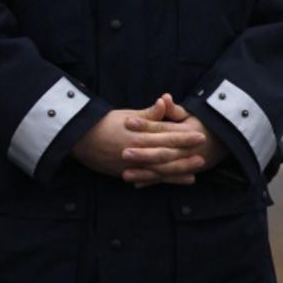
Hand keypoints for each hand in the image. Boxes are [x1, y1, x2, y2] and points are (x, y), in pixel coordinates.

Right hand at [71, 96, 206, 182]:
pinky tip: (175, 181)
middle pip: (166, 154)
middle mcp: (137, 150)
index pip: (166, 135)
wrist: (79, 138)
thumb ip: (149, 113)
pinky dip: (162, 180)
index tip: (200, 136)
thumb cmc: (105, 123)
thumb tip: (165, 101)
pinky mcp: (125, 172)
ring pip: (158, 169)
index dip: (184, 136)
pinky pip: (147, 178)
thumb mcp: (128, 115)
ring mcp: (131, 164)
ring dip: (177, 171)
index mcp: (139, 133)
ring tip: (195, 172)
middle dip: (185, 156)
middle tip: (203, 156)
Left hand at [121, 94, 230, 186]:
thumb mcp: (191, 115)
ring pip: (164, 169)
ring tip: (125, 174)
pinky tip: (136, 184)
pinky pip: (167, 179)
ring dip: (144, 172)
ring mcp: (186, 162)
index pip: (162, 127)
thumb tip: (163, 97)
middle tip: (124, 152)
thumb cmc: (204, 125)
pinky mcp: (185, 172)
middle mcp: (186, 148)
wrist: (227, 141)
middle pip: (162, 151)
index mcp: (185, 131)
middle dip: (143, 153)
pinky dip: (152, 182)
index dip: (145, 125)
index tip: (128, 122)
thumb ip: (175, 109)